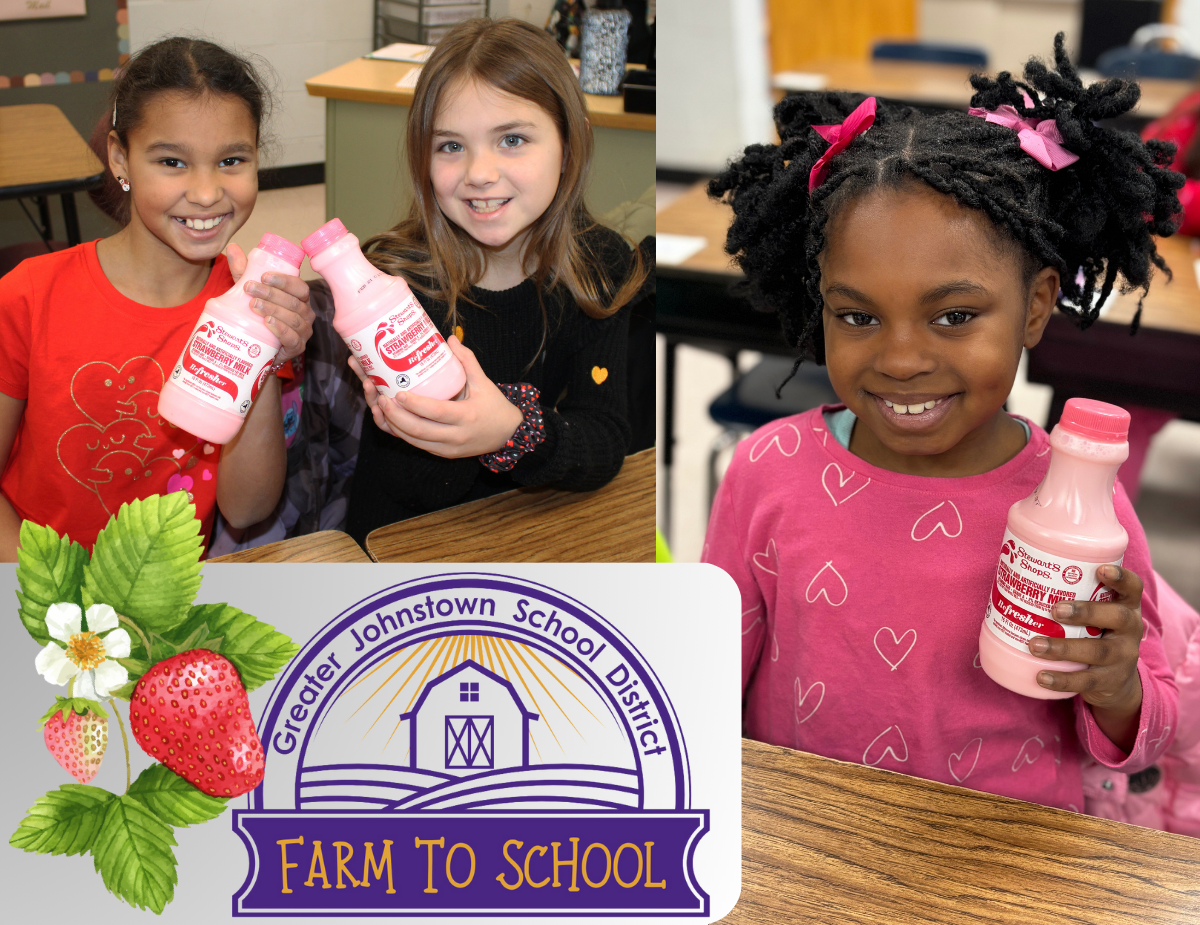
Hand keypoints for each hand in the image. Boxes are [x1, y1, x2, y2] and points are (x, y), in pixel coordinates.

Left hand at [227, 242, 313, 362]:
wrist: (259, 347)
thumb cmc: (258, 316)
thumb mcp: (251, 292)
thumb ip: (244, 272)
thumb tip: (233, 248)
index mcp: (298, 298)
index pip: (299, 286)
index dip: (284, 281)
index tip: (263, 276)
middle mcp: (305, 313)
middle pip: (293, 302)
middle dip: (271, 293)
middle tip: (250, 288)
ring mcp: (303, 331)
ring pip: (293, 319)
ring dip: (273, 310)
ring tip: (254, 305)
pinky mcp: (297, 347)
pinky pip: (293, 338)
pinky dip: (281, 330)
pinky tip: (268, 323)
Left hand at [347, 335, 522, 457]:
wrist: (508, 435)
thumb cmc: (495, 406)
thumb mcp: (484, 382)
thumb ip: (467, 360)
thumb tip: (449, 338)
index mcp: (467, 417)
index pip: (436, 412)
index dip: (415, 404)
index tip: (398, 393)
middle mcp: (456, 436)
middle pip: (419, 431)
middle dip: (396, 417)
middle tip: (382, 400)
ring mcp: (449, 448)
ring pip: (415, 441)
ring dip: (395, 426)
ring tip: (381, 408)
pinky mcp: (444, 454)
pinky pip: (419, 446)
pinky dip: (403, 434)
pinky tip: (391, 421)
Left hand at [1029, 564, 1144, 744]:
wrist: (1118, 683)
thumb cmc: (1096, 634)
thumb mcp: (1096, 615)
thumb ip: (1073, 597)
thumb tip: (1018, 575)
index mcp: (1126, 607)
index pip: (1133, 588)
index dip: (1121, 577)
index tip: (1102, 569)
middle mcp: (1130, 630)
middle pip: (1117, 618)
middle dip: (1086, 612)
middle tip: (1055, 609)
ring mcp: (1123, 657)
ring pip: (1098, 651)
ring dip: (1064, 648)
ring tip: (1035, 645)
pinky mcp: (1111, 681)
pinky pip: (1087, 681)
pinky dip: (1062, 679)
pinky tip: (1041, 676)